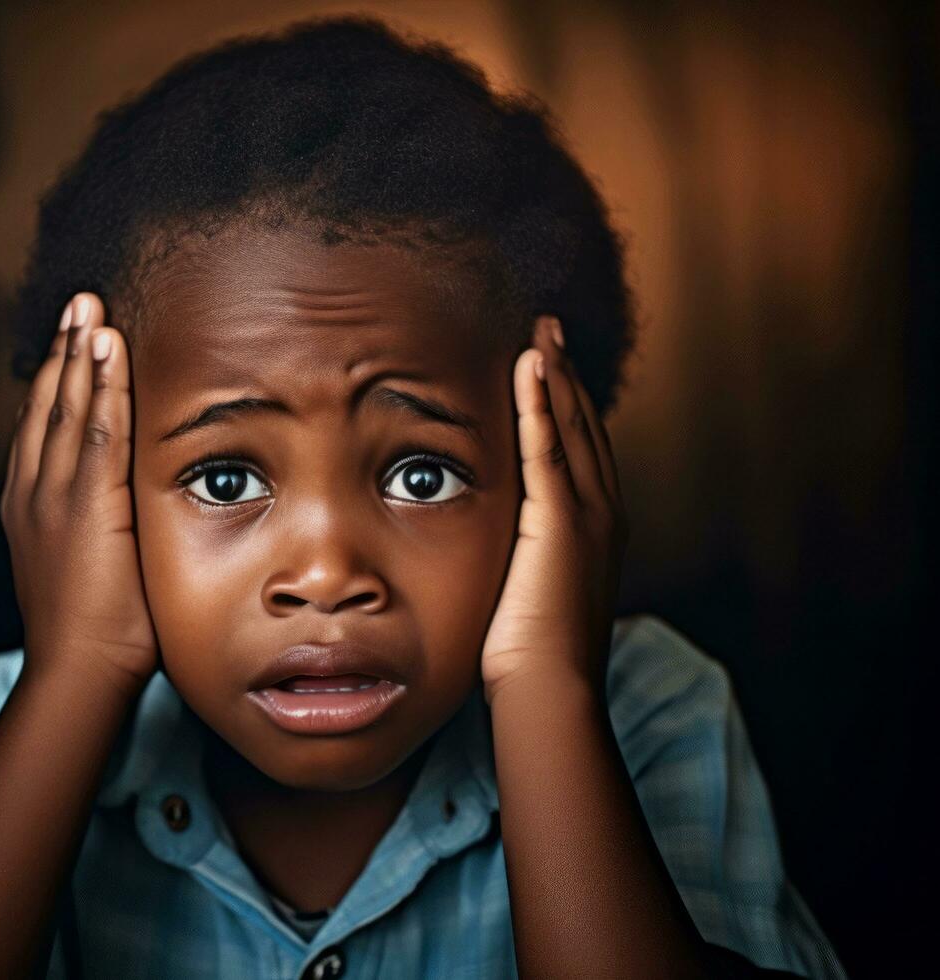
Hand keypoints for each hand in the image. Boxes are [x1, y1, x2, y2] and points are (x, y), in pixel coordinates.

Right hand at [0, 292, 158, 693]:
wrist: (78, 670)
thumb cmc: (93, 631)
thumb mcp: (83, 565)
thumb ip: (95, 526)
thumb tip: (120, 509)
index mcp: (30, 504)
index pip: (43, 427)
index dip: (56, 379)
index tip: (71, 341)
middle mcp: (34, 490)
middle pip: (48, 404)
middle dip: (64, 351)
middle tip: (79, 303)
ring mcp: (55, 494)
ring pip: (68, 407)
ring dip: (81, 354)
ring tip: (90, 309)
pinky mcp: (86, 503)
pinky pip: (99, 428)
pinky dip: (103, 384)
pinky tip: (109, 348)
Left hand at [480, 316, 627, 700]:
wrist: (550, 688)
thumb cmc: (530, 654)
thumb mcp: (529, 589)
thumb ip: (521, 553)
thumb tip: (497, 542)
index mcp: (595, 527)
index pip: (581, 449)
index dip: (566, 404)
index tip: (549, 364)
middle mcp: (601, 513)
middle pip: (583, 426)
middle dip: (565, 375)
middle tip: (548, 328)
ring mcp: (586, 516)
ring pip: (570, 427)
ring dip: (555, 375)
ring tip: (541, 331)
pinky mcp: (559, 523)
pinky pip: (549, 449)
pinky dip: (542, 403)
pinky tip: (532, 365)